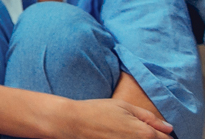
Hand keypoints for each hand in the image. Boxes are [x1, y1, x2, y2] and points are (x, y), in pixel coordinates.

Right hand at [50, 99, 173, 138]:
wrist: (73, 123)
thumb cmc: (97, 111)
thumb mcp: (124, 106)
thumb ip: (149, 117)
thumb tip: (169, 128)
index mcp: (145, 134)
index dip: (163, 135)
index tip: (156, 131)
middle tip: (132, 130)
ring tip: (123, 133)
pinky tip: (117, 137)